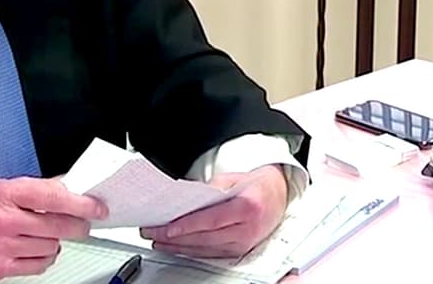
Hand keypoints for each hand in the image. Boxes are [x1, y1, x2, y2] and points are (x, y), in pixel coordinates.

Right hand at [0, 177, 107, 280]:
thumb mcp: (5, 188)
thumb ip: (39, 189)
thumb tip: (73, 190)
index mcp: (5, 194)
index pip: (53, 197)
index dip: (81, 204)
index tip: (97, 208)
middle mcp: (2, 219)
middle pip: (57, 225)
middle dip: (77, 225)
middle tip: (82, 224)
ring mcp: (0, 246)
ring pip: (51, 246)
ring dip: (56, 241)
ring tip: (44, 234)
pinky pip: (40, 265)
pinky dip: (45, 257)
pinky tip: (35, 248)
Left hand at [139, 164, 288, 258]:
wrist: (279, 195)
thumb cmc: (257, 184)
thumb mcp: (233, 179)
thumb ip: (210, 190)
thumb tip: (184, 201)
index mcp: (248, 206)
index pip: (212, 220)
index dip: (188, 226)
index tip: (167, 228)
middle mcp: (248, 229)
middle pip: (205, 237)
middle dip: (175, 237)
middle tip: (153, 233)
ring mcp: (245, 243)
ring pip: (206, 249)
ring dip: (179, 247)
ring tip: (159, 241)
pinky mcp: (240, 251)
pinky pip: (212, 254)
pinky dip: (192, 251)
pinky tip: (178, 248)